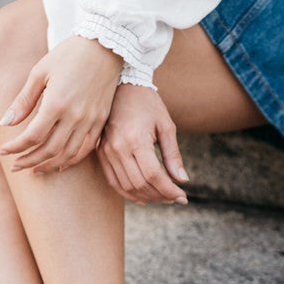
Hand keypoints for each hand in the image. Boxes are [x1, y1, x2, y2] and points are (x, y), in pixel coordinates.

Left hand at [0, 35, 122, 173]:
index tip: (5, 150)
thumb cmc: (69, 55)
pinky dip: (71, 160)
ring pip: (68, 154)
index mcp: (56, 103)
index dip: (16, 147)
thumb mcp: (40, 73)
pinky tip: (60, 163)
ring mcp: (90, 121)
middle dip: (29, 161)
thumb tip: (5, 123)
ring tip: (35, 169)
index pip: (33, 136)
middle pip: (49, 150)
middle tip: (16, 166)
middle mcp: (74, 116)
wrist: (104, 47)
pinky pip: (86, 149)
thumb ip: (23, 101)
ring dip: (50, 165)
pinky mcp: (100, 122)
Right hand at [97, 84, 189, 204]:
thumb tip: (182, 180)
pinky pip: (113, 181)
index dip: (169, 190)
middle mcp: (118, 148)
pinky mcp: (101, 153)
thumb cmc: (148, 104)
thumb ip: (173, 155)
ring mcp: (106, 151)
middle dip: (160, 196)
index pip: (153, 175)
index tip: (183, 196)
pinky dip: (128, 193)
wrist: (122, 86)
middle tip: (175, 197)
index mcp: (136, 139)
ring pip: (126, 187)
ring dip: (146, 197)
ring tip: (162, 197)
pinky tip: (143, 197)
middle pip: (140, 184)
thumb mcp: (166, 126)